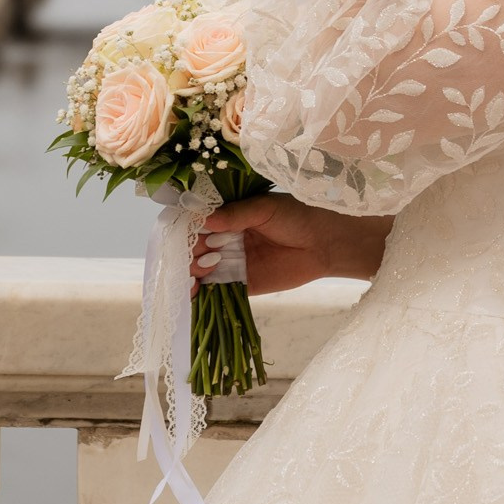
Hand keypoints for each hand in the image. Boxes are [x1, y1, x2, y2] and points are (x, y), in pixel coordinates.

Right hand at [192, 192, 392, 294]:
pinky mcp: (243, 284)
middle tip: (192, 258)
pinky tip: (193, 294)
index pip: (199, 224)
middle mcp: (226, 240)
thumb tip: (205, 219)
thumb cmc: (297, 216)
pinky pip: (217, 289)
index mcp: (229, 217)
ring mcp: (233, 262)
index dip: (187, 230)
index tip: (178, 236)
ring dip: (192, 273)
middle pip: (197, 248)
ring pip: (202, 270)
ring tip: (193, 275)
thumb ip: (236, 215)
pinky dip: (202, 293)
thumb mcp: (265, 209)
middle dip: (189, 254)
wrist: (325, 242)